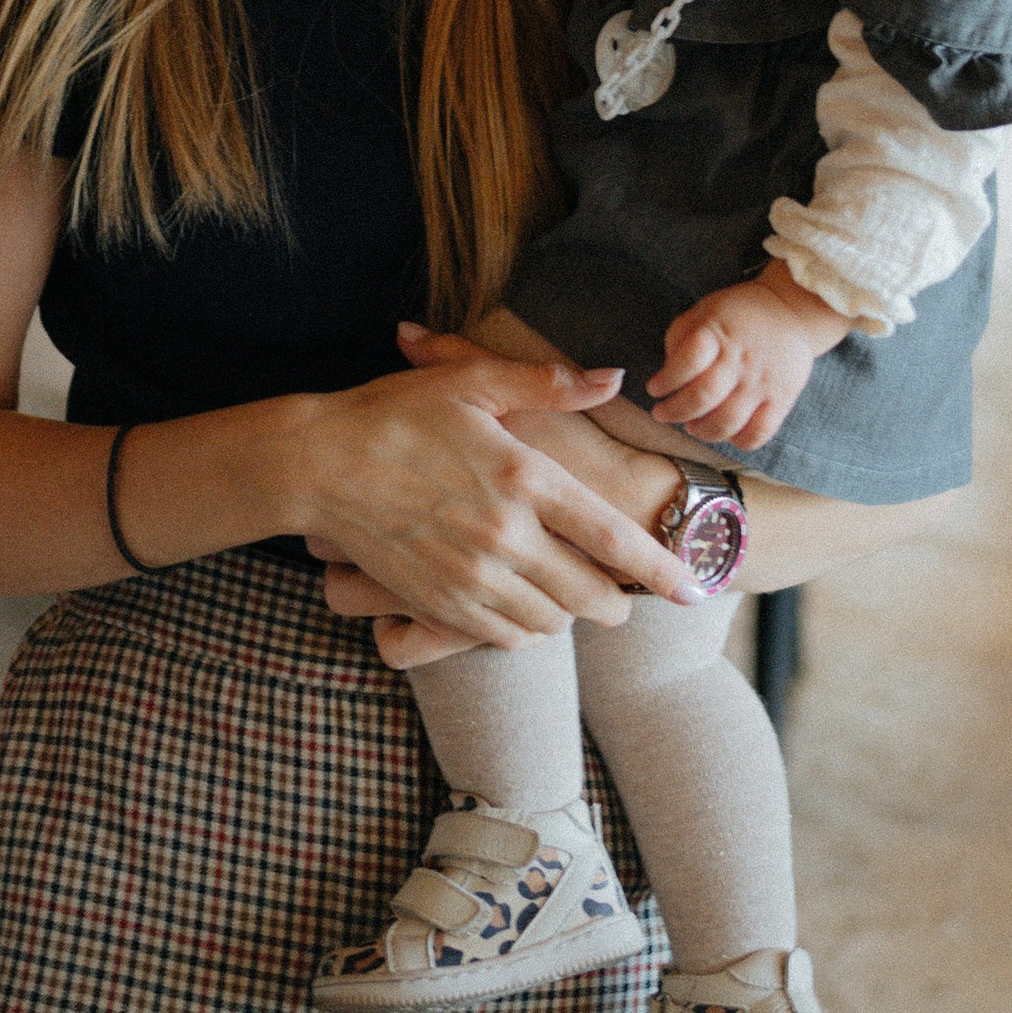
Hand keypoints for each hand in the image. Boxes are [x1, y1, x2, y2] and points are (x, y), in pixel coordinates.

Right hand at [290, 326, 698, 648]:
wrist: (317, 466)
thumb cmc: (394, 414)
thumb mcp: (472, 384)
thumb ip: (547, 385)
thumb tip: (611, 376)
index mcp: (522, 477)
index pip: (611, 536)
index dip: (660, 567)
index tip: (694, 584)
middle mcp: (505, 535)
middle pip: (589, 593)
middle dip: (618, 602)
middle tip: (624, 600)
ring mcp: (471, 576)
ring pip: (550, 620)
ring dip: (571, 616)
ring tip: (574, 602)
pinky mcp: (439, 602)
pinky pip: (504, 635)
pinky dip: (526, 630)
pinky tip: (525, 612)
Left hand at [647, 265, 848, 454]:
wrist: (790, 312)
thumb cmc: (737, 315)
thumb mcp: (704, 310)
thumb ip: (681, 336)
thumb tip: (667, 373)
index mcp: (718, 333)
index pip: (689, 360)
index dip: (666, 379)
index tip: (654, 388)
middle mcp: (741, 359)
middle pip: (704, 396)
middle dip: (675, 411)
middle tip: (662, 413)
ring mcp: (763, 382)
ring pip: (728, 421)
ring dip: (702, 431)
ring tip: (692, 426)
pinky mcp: (782, 399)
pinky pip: (758, 433)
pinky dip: (737, 441)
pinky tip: (726, 434)